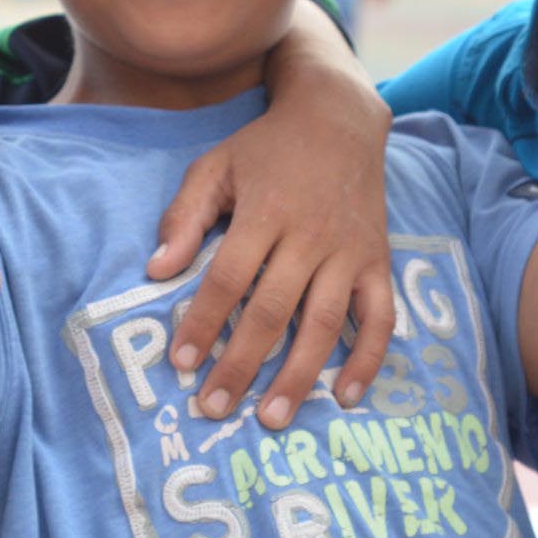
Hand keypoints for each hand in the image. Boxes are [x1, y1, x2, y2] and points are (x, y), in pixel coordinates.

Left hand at [148, 100, 394, 428]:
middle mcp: (310, 236)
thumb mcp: (215, 166)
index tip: (181, 364)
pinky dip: (369, 359)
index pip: (229, 278)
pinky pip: (380, 317)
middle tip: (213, 408)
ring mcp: (348, 252)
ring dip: (299, 375)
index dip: (203, 322)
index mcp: (265, 212)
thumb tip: (156, 271)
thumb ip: (184, 217)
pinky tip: (346, 396)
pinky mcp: (378, 261)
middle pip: (273, 310)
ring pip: (325, 322)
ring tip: (271, 418)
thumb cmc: (266, 149)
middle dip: (241, 364)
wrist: (340, 119)